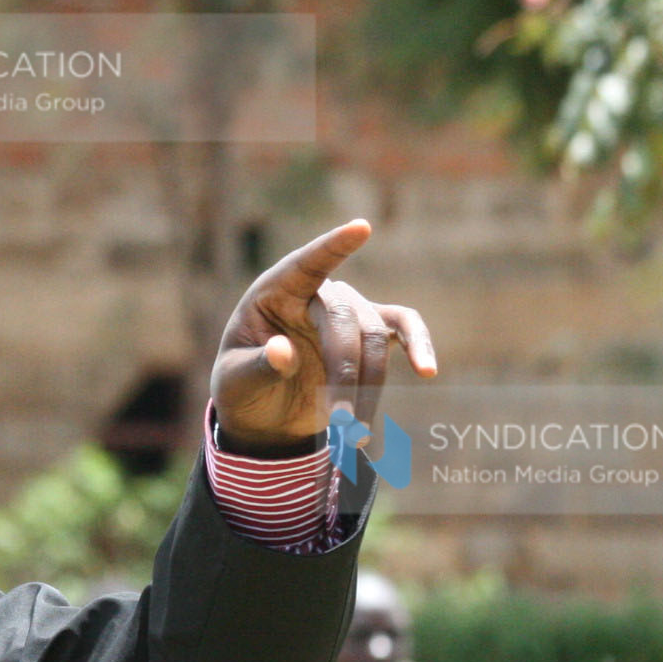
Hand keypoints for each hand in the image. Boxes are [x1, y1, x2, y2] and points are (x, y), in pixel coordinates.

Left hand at [208, 220, 436, 455]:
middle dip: (347, 372)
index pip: (306, 263)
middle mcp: (317, 295)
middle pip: (347, 320)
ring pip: (375, 337)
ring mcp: (348, 312)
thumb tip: (283, 352)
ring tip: (355, 433)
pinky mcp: (370, 336)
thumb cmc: (243, 389)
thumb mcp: (236, 383)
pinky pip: (402, 330)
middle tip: (341, 422)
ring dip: (370, 386)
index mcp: (277, 292)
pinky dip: (418, 347)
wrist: (265, 416)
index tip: (362, 229)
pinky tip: (427, 370)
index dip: (333, 247)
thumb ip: (258, 367)